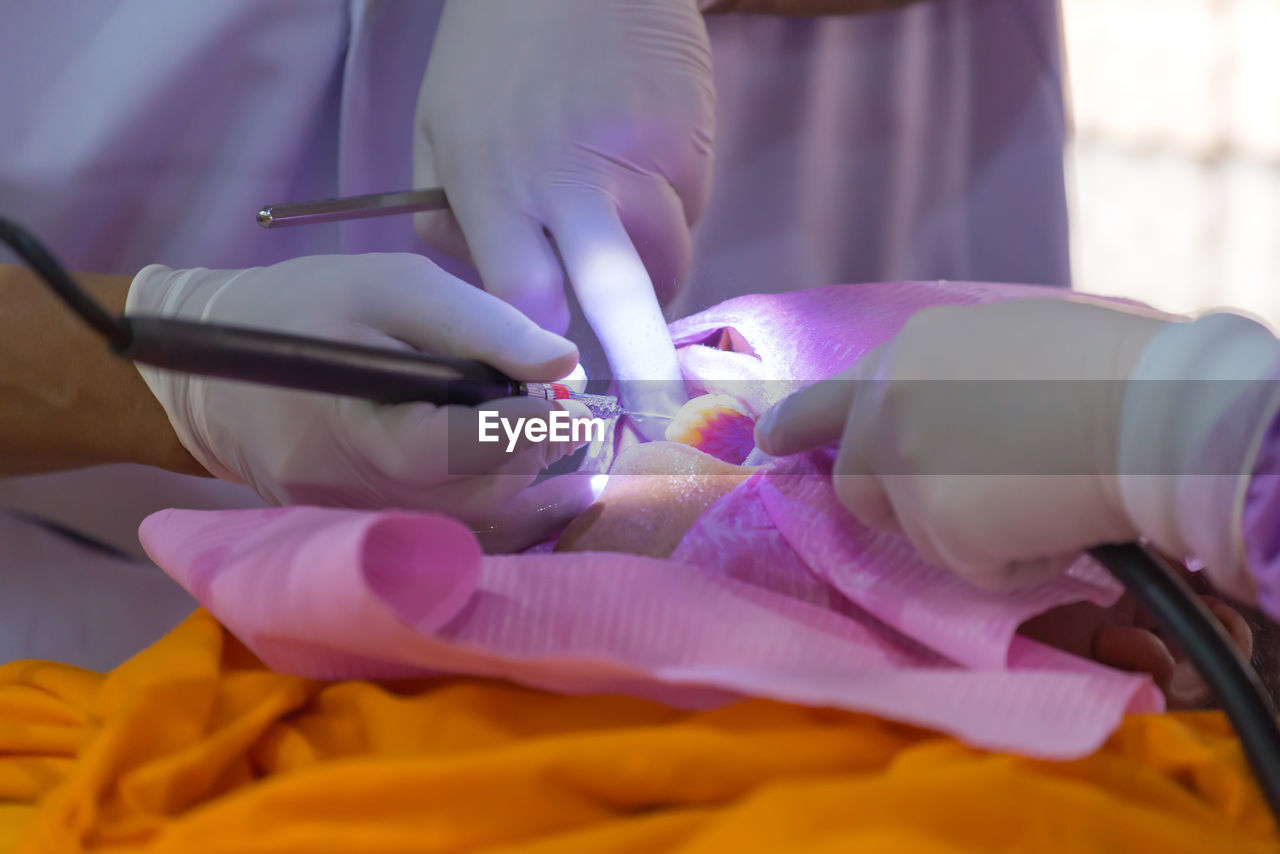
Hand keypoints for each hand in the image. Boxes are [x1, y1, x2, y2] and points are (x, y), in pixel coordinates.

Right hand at [127, 254, 587, 526]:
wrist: (206, 370)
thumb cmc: (301, 311)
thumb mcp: (391, 286)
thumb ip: (478, 324)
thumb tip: (562, 363)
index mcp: (361, 434)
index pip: (461, 450)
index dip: (524, 427)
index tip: (563, 400)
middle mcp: (360, 498)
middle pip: (478, 496)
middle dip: (528, 452)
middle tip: (554, 409)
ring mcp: (358, 524)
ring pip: (469, 521)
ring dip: (514, 476)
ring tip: (524, 426)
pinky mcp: (360, 529)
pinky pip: (443, 528)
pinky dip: (483, 495)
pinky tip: (497, 457)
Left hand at [414, 0, 712, 422]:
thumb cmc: (493, 51)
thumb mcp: (438, 131)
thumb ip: (454, 224)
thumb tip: (496, 303)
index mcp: (497, 183)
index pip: (522, 302)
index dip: (534, 354)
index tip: (544, 389)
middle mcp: (576, 183)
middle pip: (616, 302)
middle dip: (638, 372)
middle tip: (658, 425)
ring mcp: (645, 162)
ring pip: (665, 264)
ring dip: (644, 272)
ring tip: (613, 220)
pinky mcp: (693, 143)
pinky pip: (688, 214)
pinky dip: (666, 212)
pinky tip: (635, 161)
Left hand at [755, 298, 1173, 589]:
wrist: (1150, 408)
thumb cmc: (1107, 369)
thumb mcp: (1007, 345)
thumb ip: (951, 380)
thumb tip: (949, 422)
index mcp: (908, 353)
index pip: (830, 396)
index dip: (799, 424)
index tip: (769, 442)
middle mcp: (887, 406)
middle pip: (858, 482)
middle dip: (899, 505)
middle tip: (967, 505)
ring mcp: (905, 468)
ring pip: (916, 533)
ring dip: (970, 532)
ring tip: (1041, 493)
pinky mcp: (937, 527)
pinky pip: (974, 569)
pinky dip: (1016, 562)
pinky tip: (1056, 521)